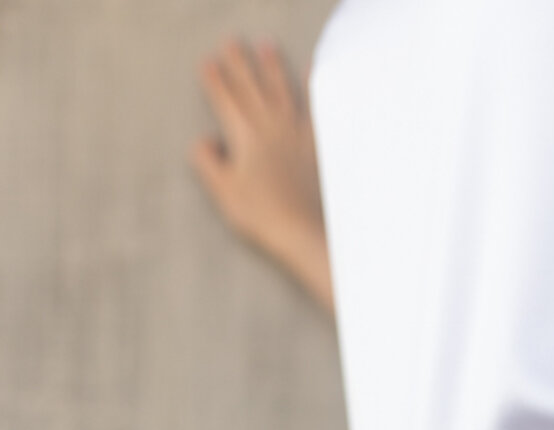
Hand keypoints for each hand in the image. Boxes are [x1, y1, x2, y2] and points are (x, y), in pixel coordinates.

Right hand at [189, 37, 333, 312]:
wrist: (303, 231)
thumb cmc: (261, 215)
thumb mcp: (222, 191)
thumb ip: (207, 160)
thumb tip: (204, 139)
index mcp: (244, 136)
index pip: (225, 100)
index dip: (215, 81)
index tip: (208, 63)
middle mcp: (270, 127)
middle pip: (251, 88)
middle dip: (239, 64)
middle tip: (231, 42)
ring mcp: (295, 134)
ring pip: (281, 91)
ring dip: (272, 67)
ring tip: (265, 46)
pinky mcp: (316, 146)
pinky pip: (315, 111)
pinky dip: (314, 89)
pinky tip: (313, 72)